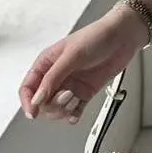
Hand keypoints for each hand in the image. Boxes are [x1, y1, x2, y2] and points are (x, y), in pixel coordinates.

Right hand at [18, 7, 147, 124]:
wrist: (123, 37)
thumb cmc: (97, 37)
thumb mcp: (72, 55)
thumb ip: (53, 78)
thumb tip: (37, 99)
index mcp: (47, 63)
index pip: (28, 87)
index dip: (28, 102)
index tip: (33, 113)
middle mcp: (57, 76)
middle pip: (41, 102)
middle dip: (51, 105)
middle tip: (66, 96)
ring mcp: (70, 85)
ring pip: (56, 109)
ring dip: (64, 109)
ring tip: (75, 98)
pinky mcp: (84, 92)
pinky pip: (73, 110)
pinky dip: (74, 115)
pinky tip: (76, 113)